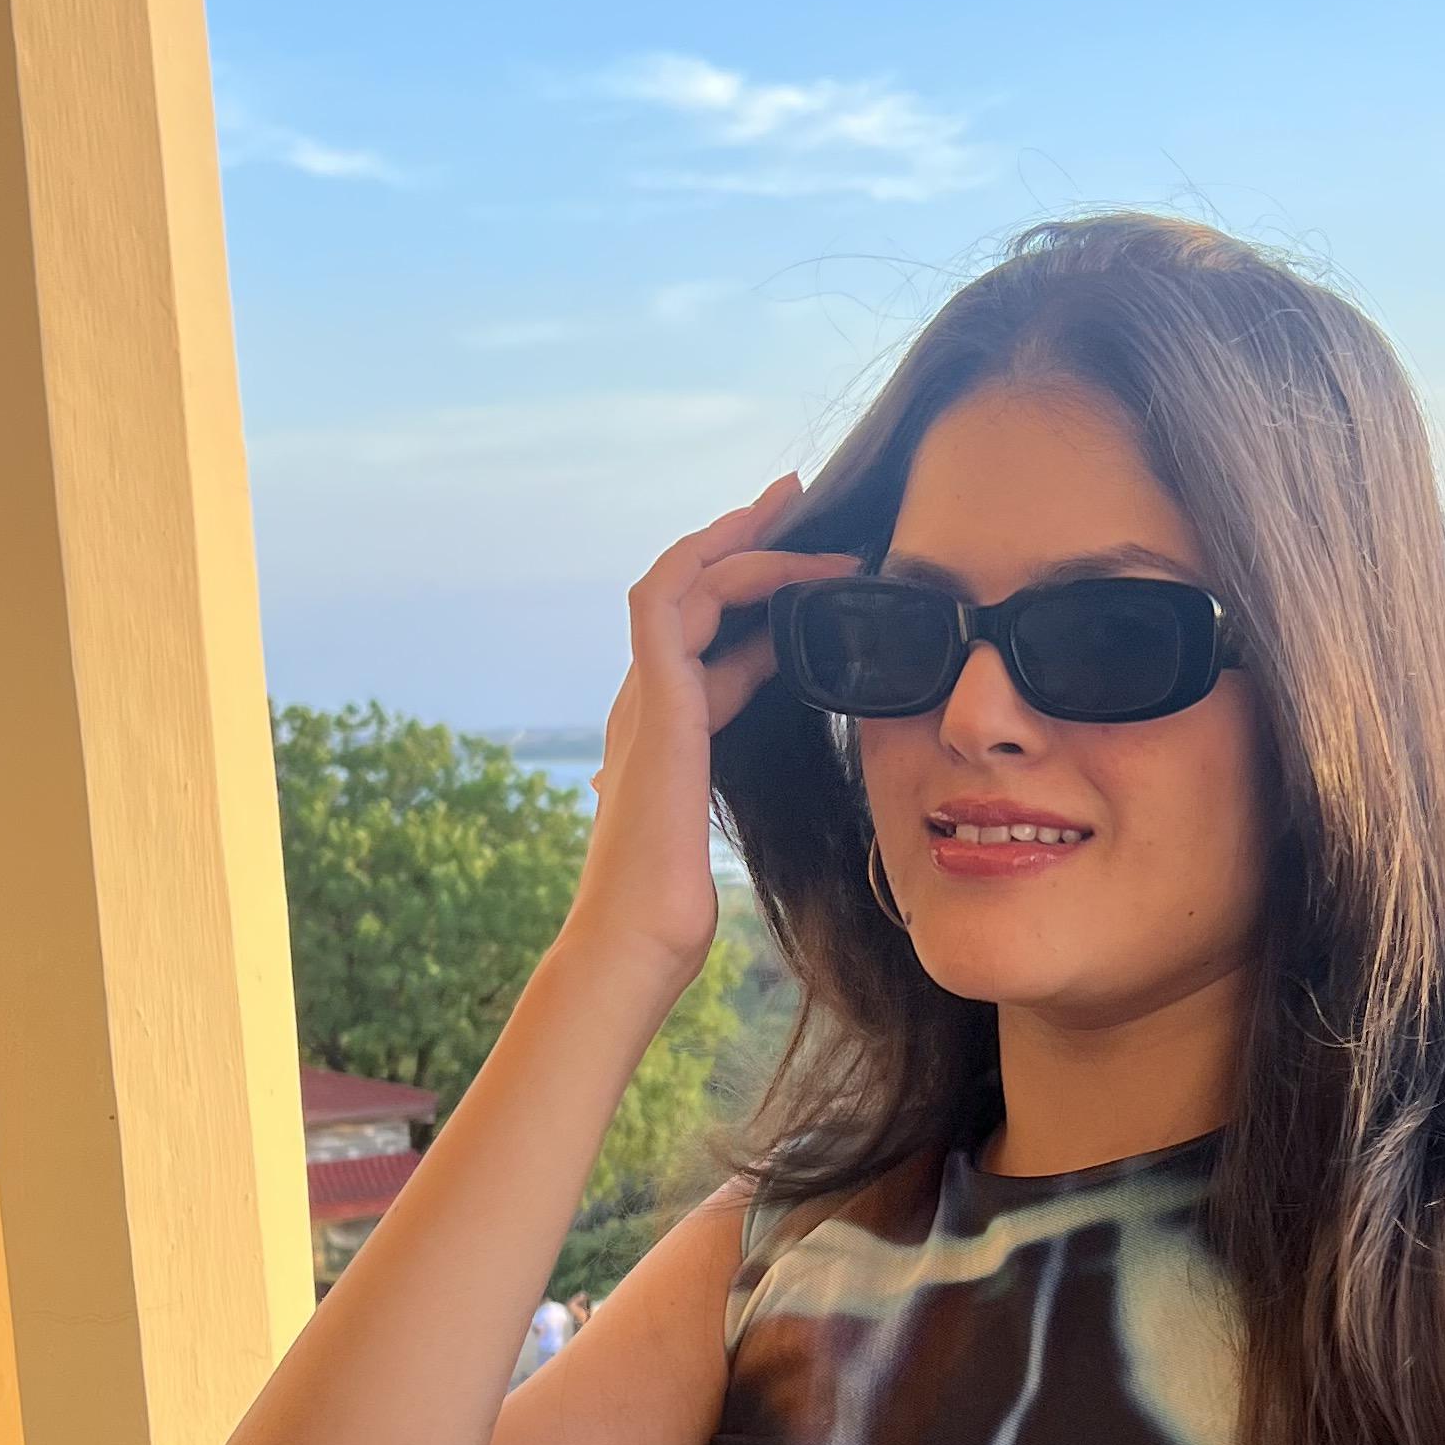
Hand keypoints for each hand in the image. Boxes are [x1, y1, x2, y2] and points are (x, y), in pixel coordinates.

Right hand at [567, 476, 860, 992]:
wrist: (635, 944)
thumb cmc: (673, 911)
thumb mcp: (721, 833)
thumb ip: (730, 793)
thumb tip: (773, 785)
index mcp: (666, 732)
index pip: (709, 639)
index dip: (758, 596)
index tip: (810, 566)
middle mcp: (645, 703)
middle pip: (690, 593)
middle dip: (745, 541)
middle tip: (801, 499)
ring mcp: (642, 699)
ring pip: (680, 583)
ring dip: (741, 542)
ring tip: (797, 510)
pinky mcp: (653, 705)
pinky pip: (666, 605)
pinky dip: (712, 566)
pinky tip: (767, 553)